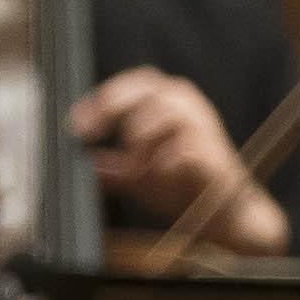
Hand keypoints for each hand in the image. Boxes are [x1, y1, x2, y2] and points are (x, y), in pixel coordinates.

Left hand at [74, 66, 284, 251]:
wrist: (224, 215)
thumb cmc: (184, 188)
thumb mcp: (139, 178)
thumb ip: (113, 169)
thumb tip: (82, 164)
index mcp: (172, 105)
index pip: (137, 83)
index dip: (105, 96)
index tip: (76, 123)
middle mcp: (189, 108)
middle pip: (149, 88)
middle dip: (113, 107)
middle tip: (88, 132)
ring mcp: (204, 129)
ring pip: (164, 115)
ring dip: (140, 143)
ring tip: (136, 170)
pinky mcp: (214, 155)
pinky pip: (183, 150)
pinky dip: (163, 165)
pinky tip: (160, 177)